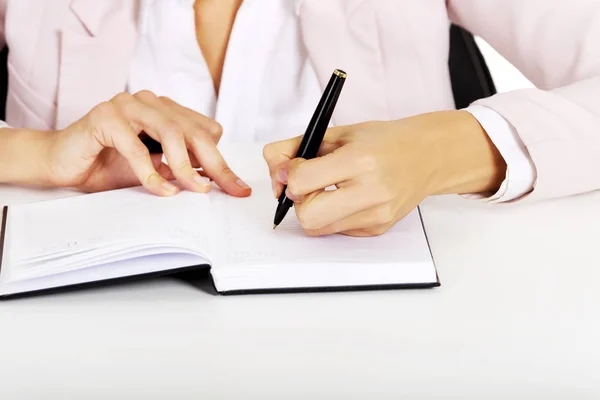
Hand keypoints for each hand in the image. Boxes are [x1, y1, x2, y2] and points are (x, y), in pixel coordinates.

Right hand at [42, 91, 250, 196]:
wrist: (61, 163)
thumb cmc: (107, 165)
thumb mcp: (154, 171)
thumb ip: (180, 170)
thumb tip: (213, 181)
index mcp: (166, 111)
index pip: (205, 132)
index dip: (220, 160)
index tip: (235, 188)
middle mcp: (150, 102)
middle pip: (195, 131)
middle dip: (215, 164)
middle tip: (230, 190)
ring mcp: (128, 105)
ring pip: (172, 133)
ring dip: (186, 166)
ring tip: (195, 190)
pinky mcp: (106, 116)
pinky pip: (137, 146)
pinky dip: (152, 172)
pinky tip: (163, 190)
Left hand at [264, 111, 505, 236]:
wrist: (427, 156)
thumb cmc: (382, 140)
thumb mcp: (338, 132)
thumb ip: (296, 146)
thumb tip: (274, 173)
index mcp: (359, 160)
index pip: (301, 182)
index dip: (289, 175)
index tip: (295, 167)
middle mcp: (371, 191)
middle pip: (307, 216)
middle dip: (298, 201)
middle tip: (309, 185)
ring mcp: (376, 215)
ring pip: (317, 229)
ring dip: (312, 210)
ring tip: (328, 190)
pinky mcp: (378, 229)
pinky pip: (336, 231)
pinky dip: (331, 217)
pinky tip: (347, 198)